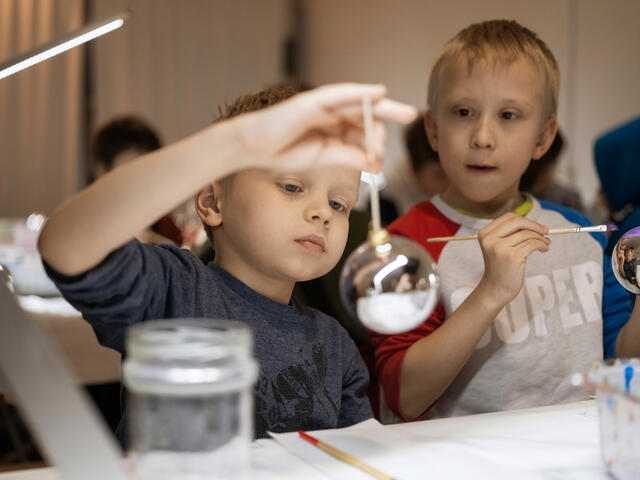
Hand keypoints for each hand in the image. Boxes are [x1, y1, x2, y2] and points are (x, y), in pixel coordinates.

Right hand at [233, 83, 416, 172]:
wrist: (253, 149)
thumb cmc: (283, 153)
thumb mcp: (323, 158)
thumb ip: (348, 156)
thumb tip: (375, 163)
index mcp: (333, 129)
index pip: (362, 131)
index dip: (376, 142)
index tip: (381, 160)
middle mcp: (331, 114)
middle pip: (366, 112)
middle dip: (389, 114)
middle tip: (412, 115)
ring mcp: (322, 106)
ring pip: (358, 103)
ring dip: (381, 106)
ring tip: (403, 111)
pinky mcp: (312, 101)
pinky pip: (340, 94)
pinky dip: (360, 93)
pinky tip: (378, 93)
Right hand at [476, 213, 549, 307]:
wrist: (496, 289)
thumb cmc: (501, 267)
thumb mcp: (500, 247)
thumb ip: (511, 234)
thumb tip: (538, 225)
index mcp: (485, 234)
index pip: (508, 217)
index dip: (525, 220)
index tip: (537, 227)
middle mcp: (490, 239)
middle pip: (518, 222)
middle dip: (535, 225)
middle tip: (546, 231)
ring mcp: (500, 248)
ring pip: (527, 234)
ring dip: (540, 238)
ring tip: (545, 244)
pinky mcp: (512, 256)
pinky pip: (533, 244)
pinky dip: (542, 245)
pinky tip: (544, 249)